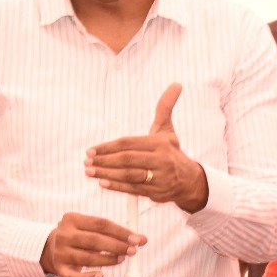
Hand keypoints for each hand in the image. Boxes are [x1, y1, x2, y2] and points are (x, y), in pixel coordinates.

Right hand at [40, 212, 144, 276]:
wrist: (48, 248)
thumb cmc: (78, 236)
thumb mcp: (89, 228)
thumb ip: (113, 232)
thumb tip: (142, 239)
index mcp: (72, 219)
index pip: (100, 223)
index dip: (121, 232)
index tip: (137, 239)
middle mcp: (63, 235)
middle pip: (94, 240)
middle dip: (117, 246)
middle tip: (134, 251)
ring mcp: (60, 252)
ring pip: (87, 258)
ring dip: (108, 261)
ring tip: (122, 259)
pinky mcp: (59, 269)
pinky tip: (101, 276)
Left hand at [84, 83, 208, 212]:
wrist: (189, 181)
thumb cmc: (170, 152)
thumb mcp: (167, 130)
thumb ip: (165, 107)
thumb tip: (176, 84)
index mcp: (160, 144)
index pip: (129, 143)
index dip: (108, 146)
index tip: (91, 149)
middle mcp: (161, 160)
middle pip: (128, 160)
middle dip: (105, 160)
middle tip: (87, 161)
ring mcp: (159, 178)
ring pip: (129, 175)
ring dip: (107, 173)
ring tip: (89, 171)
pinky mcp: (156, 193)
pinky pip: (133, 189)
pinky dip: (116, 186)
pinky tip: (102, 182)